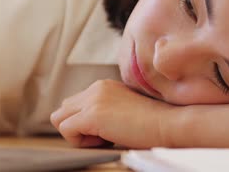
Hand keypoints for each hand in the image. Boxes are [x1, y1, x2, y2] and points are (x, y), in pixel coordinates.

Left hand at [50, 79, 174, 147]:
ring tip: (103, 138)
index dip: (84, 123)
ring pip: (59, 119)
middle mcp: (95, 88)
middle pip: (62, 110)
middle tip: (101, 136)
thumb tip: (88, 126)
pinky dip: (80, 142)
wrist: (169, 123)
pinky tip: (105, 140)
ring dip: (76, 134)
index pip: (74, 104)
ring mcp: (93, 100)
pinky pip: (66, 130)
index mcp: (103, 86)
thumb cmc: (153, 123)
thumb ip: (105, 110)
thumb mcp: (124, 110)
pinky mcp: (92, 115)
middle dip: (76, 127)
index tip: (107, 130)